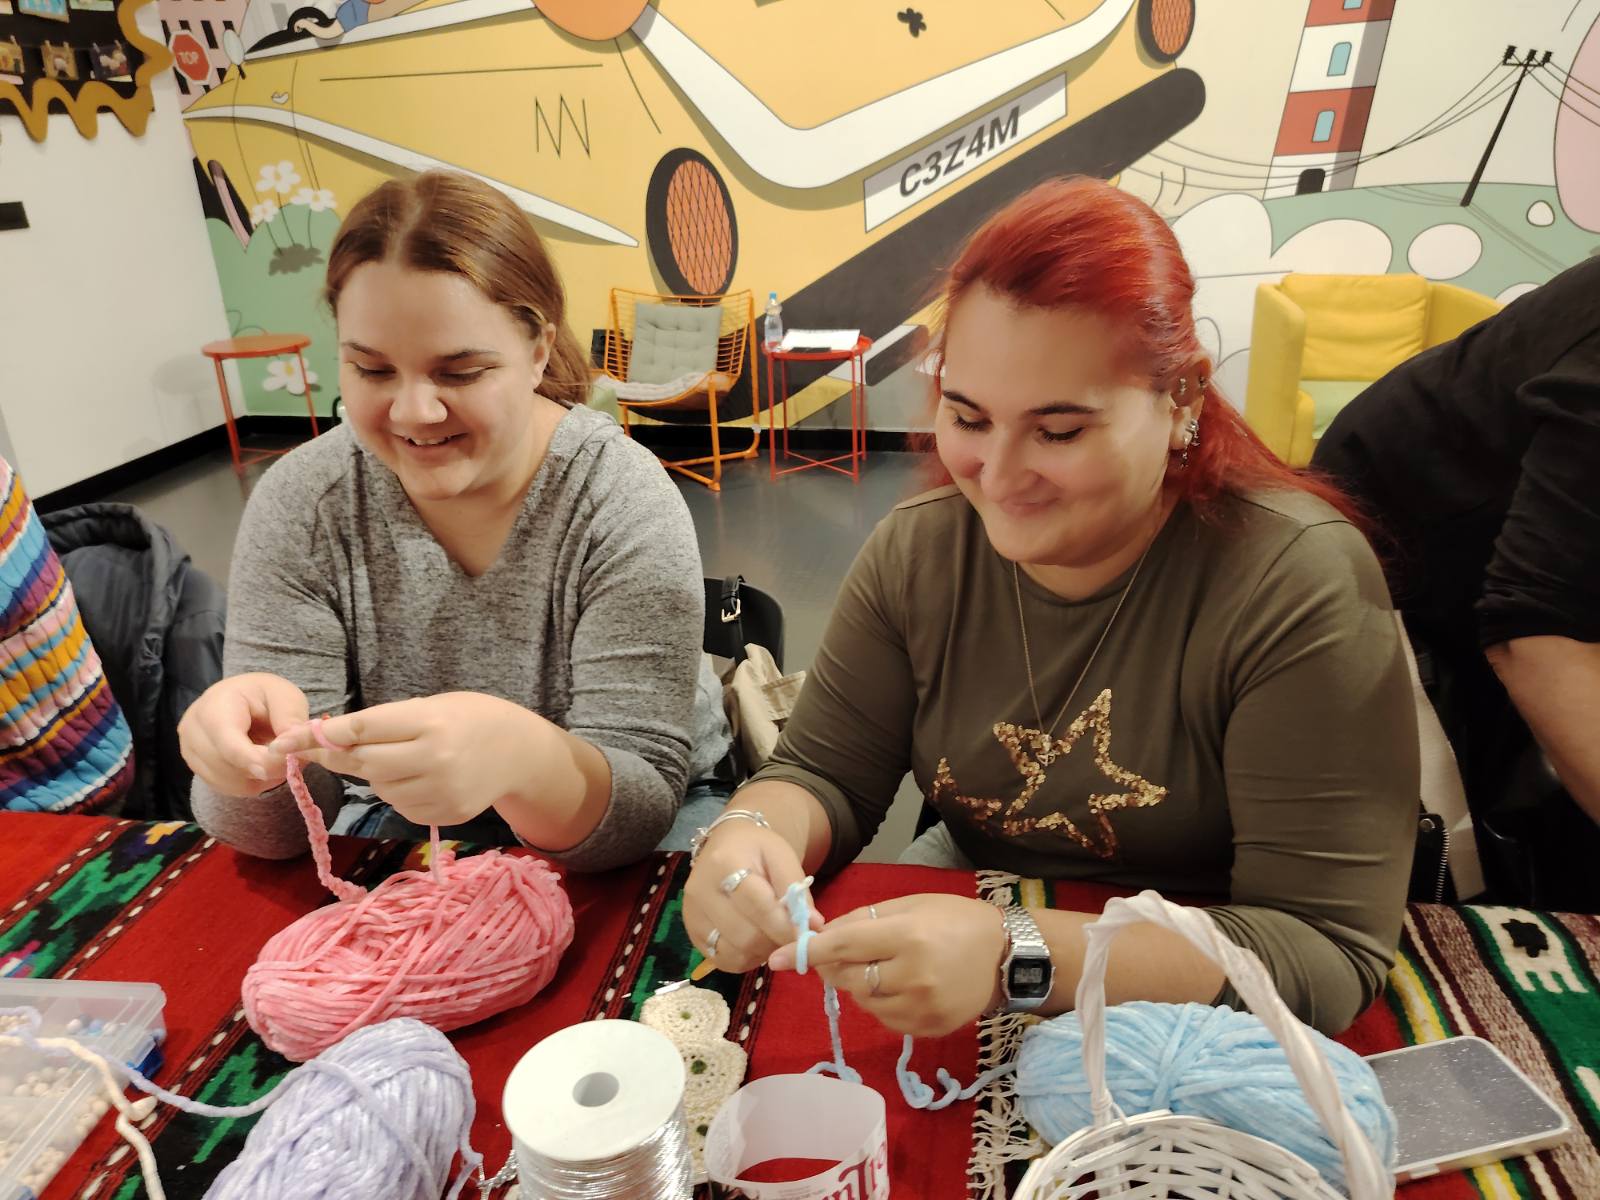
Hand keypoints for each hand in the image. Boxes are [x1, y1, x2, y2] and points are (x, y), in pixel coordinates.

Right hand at [178, 673, 309, 797]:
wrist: (241, 699)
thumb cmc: (265, 695)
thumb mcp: (285, 696)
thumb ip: (289, 719)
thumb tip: (288, 748)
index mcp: (214, 705)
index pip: (228, 742)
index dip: (254, 760)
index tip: (283, 768)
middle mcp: (193, 729)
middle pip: (228, 766)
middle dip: (265, 767)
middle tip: (292, 759)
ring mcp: (190, 751)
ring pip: (229, 781)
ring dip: (259, 777)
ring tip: (276, 757)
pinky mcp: (196, 768)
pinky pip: (228, 788)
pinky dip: (250, 782)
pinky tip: (261, 765)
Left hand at [267, 692, 534, 825]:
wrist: (523, 753)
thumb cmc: (472, 718)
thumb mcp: (434, 706)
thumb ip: (388, 723)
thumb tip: (328, 740)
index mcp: (431, 721)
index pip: (362, 729)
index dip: (319, 736)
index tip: (285, 742)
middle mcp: (435, 758)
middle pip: (364, 763)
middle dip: (339, 756)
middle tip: (319, 750)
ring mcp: (441, 791)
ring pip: (380, 788)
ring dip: (377, 774)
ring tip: (407, 758)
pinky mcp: (444, 815)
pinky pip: (401, 805)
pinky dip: (401, 792)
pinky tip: (426, 778)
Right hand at [683, 819, 821, 974]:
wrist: (725, 845)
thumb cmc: (757, 849)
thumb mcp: (782, 856)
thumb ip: (797, 889)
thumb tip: (813, 925)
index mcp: (724, 863)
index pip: (758, 906)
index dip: (784, 926)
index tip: (804, 934)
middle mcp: (700, 890)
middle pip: (745, 935)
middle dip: (775, 941)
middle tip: (790, 935)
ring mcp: (692, 914)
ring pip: (734, 953)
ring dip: (762, 952)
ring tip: (773, 936)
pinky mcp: (692, 933)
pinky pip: (723, 960)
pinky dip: (746, 959)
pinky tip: (756, 943)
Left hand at [770, 895, 1006, 1037]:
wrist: (1005, 956)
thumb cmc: (955, 920)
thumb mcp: (911, 904)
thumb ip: (865, 919)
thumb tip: (823, 934)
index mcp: (908, 936)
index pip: (844, 945)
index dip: (807, 952)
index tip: (774, 959)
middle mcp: (913, 975)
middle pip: (847, 978)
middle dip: (834, 967)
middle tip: (838, 955)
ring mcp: (922, 1008)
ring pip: (863, 1002)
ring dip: (859, 986)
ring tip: (882, 967)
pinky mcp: (928, 1029)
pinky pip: (884, 1020)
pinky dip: (880, 1004)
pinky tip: (898, 986)